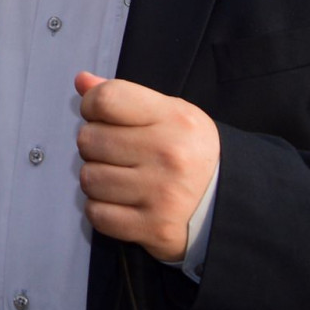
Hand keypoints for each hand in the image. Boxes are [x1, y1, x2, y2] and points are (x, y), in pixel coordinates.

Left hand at [75, 71, 218, 261]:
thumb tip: (81, 81)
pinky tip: (122, 202)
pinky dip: (102, 210)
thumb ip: (123, 96)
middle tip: (116, 153)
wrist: (227, 202)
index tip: (101, 117)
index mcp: (174, 119)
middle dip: (94, 146)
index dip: (91, 106)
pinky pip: (97, 214)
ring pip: (89, 179)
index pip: (105, 99)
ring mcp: (163, 194)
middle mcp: (170, 155)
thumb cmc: (188, 151)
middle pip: (89, 140)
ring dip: (97, 179)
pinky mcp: (155, 228)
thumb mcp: (168, 114)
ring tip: (120, 178)